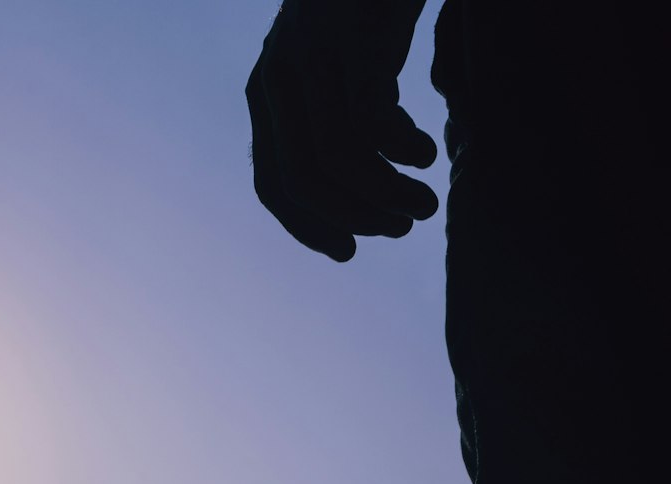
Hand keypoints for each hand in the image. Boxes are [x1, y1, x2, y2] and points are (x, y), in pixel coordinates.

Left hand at [246, 0, 438, 262]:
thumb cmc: (369, 6)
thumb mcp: (337, 68)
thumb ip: (331, 120)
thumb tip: (357, 198)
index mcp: (266, 91)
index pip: (272, 183)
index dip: (308, 227)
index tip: (350, 250)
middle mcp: (279, 75)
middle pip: (306, 179)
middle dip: (356, 216)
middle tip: (402, 226)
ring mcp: (314, 54)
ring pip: (340, 158)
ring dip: (387, 194)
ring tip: (424, 204)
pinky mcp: (356, 38)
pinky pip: (371, 121)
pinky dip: (401, 151)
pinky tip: (427, 154)